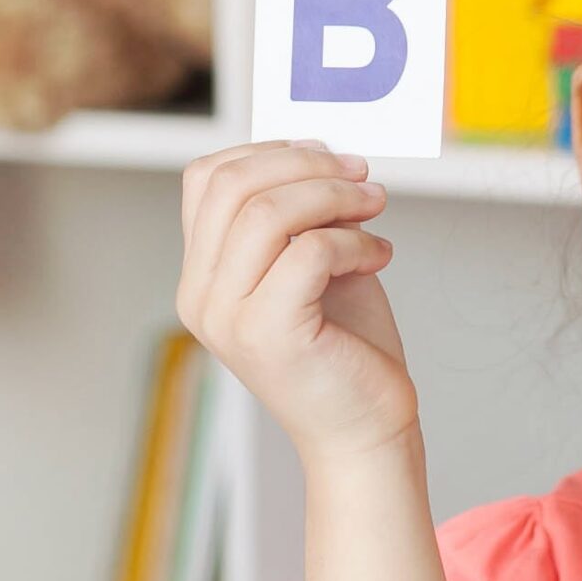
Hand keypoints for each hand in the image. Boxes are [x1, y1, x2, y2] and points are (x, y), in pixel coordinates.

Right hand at [176, 139, 416, 459]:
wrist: (365, 428)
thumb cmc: (345, 347)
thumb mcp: (312, 264)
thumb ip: (298, 215)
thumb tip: (316, 153)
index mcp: (202, 277)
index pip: (205, 180)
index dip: (268, 151)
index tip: (326, 156)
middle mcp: (201, 298)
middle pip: (232, 186)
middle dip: (307, 166)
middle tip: (361, 176)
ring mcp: (228, 318)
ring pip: (267, 212)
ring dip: (334, 196)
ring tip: (374, 208)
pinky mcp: (269, 334)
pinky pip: (308, 251)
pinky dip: (354, 241)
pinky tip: (380, 255)